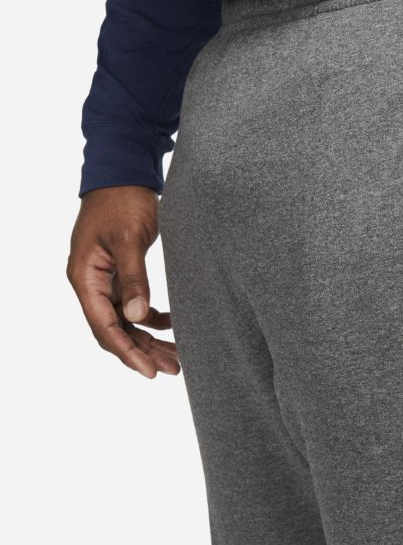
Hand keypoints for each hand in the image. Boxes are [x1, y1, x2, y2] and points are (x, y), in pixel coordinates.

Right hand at [67, 185, 179, 377]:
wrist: (124, 173)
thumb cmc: (122, 201)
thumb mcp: (129, 239)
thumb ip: (134, 277)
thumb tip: (138, 316)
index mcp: (85, 277)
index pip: (104, 326)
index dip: (127, 351)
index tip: (150, 371)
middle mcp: (91, 283)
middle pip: (115, 329)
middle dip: (143, 351)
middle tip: (173, 369)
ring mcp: (105, 279)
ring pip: (126, 321)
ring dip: (149, 339)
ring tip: (176, 357)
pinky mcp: (120, 273)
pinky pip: (133, 305)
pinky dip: (151, 318)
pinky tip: (172, 325)